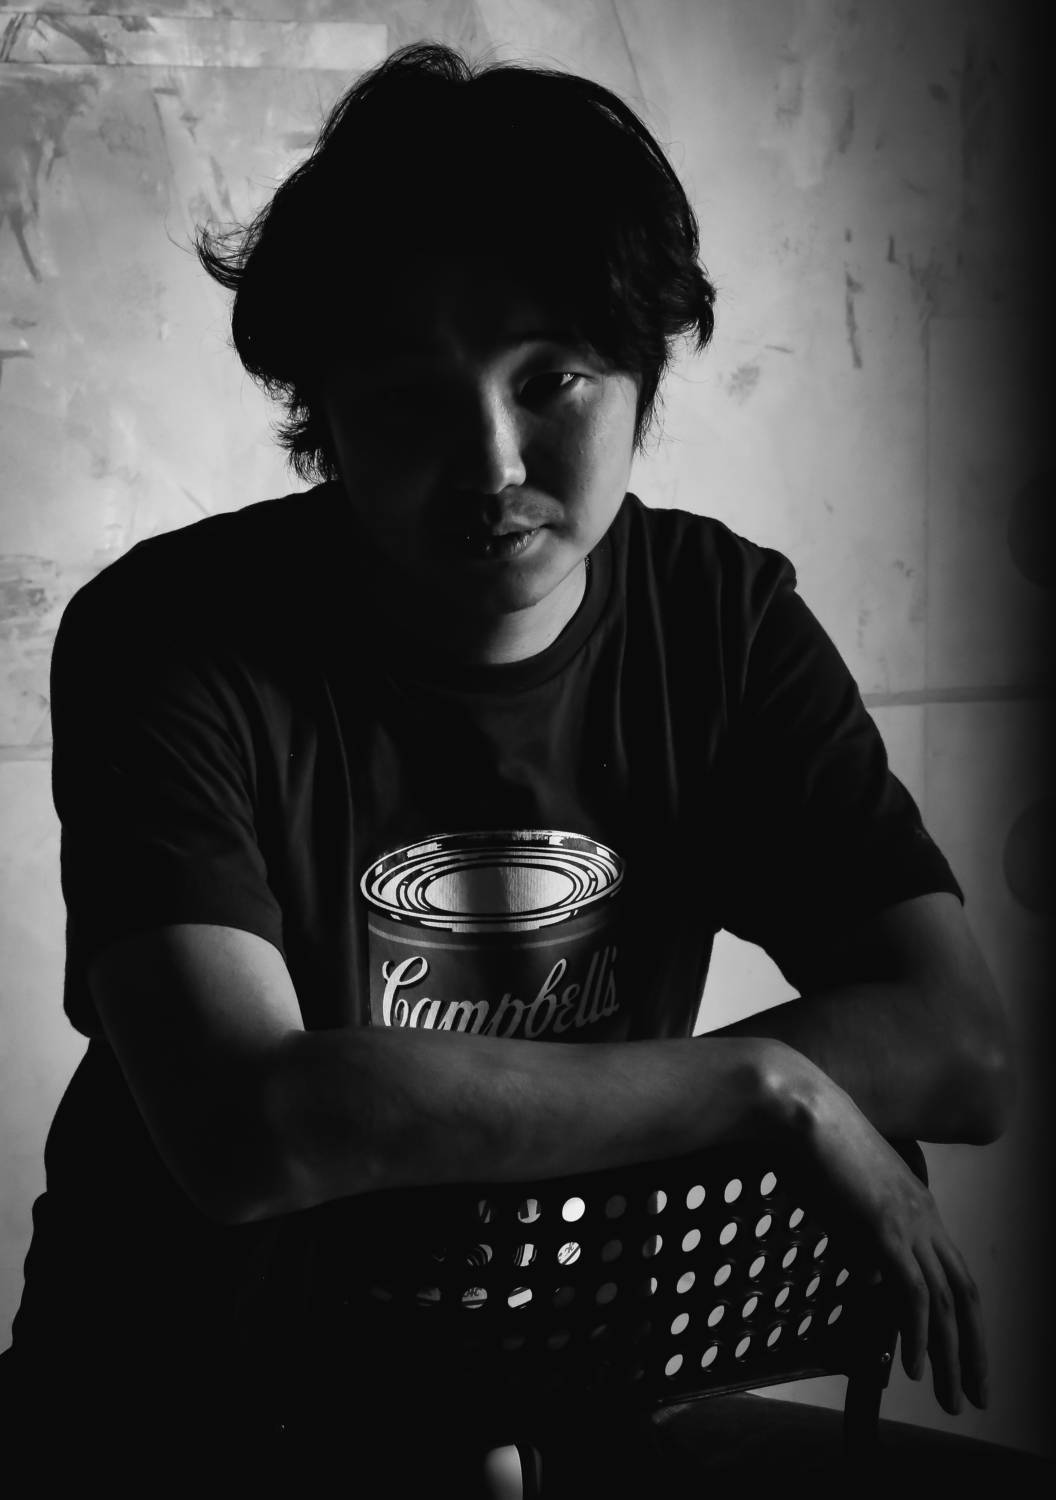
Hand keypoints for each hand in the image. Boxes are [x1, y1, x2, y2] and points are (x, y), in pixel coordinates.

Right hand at [797, 1071, 986, 1414]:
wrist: (801, 1106)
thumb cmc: (812, 1142)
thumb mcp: (846, 1194)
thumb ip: (863, 1231)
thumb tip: (868, 1270)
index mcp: (919, 1203)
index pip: (955, 1272)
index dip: (964, 1318)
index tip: (964, 1355)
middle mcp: (925, 1216)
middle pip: (965, 1294)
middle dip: (974, 1350)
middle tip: (975, 1395)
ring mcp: (909, 1222)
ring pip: (947, 1303)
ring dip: (953, 1358)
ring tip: (951, 1400)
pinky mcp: (887, 1229)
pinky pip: (914, 1294)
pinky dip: (918, 1336)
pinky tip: (915, 1369)